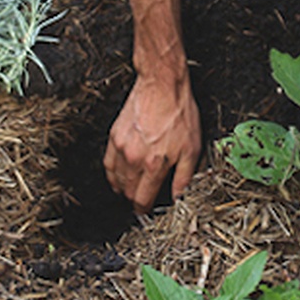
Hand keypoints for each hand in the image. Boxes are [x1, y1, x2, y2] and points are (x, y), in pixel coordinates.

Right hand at [104, 73, 200, 214]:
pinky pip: (107, 162)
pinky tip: (117, 176)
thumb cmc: (179, 114)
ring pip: (115, 178)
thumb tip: (179, 197)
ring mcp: (121, 147)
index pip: (143, 198)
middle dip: (134, 200)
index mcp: (154, 165)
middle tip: (140, 202)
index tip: (145, 212)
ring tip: (128, 192)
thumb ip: (184, 177)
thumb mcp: (192, 149)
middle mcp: (134, 159)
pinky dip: (111, 173)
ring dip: (122, 188)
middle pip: (127, 191)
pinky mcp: (114, 136)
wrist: (162, 87)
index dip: (143, 209)